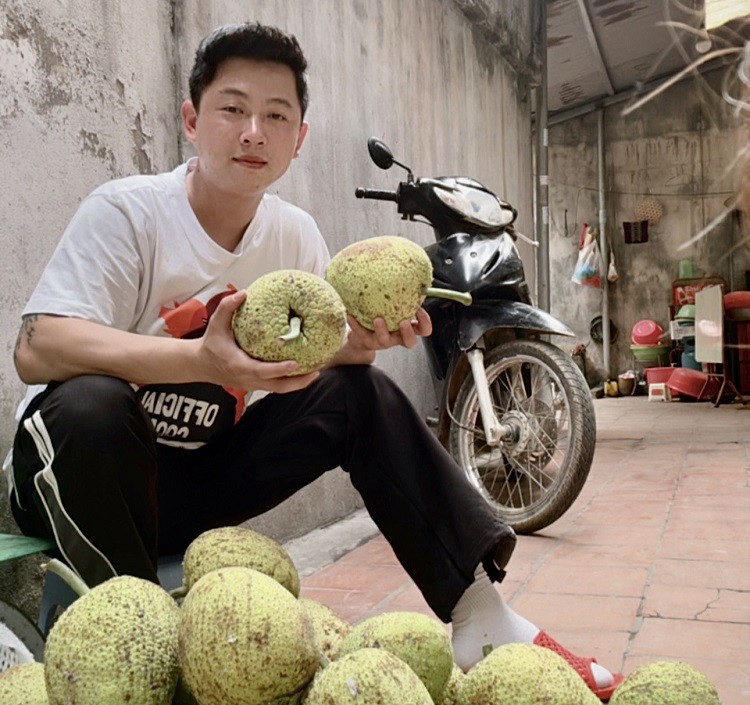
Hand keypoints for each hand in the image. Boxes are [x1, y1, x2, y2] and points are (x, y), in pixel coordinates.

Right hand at [197, 290, 319, 392]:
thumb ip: (228, 307)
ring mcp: (252, 385)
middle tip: (316, 372)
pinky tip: (303, 373)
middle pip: (277, 386)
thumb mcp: (216, 323)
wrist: (200, 364)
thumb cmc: (210, 343)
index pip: (262, 371)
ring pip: (278, 389)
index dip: (279, 369)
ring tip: (316, 373)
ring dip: (297, 384)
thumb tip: (243, 292)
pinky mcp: (254, 386)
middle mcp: (248, 379)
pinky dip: (290, 382)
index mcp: (239, 365)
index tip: (295, 364)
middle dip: (298, 382)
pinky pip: (275, 387)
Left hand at [347, 307, 432, 351]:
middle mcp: (397, 337)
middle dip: (408, 333)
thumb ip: (403, 299)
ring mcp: (382, 341)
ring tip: (378, 319)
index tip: (418, 310)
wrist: (361, 337)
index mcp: (407, 329)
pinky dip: (356, 325)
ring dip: (382, 330)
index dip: (424, 322)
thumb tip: (410, 276)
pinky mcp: (367, 341)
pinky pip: (361, 334)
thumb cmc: (383, 316)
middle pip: (410, 342)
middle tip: (404, 322)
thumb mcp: (395, 309)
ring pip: (385, 340)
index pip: (423, 330)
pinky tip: (351, 315)